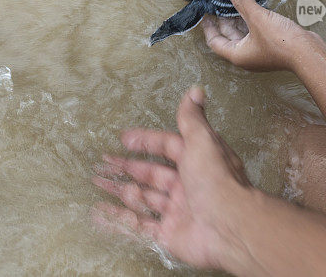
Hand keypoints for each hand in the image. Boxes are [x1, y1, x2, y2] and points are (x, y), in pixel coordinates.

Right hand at [91, 87, 254, 271]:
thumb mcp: (202, 140)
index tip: (124, 138)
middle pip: (152, 173)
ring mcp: (178, 211)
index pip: (168, 147)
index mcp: (197, 161)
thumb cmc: (217, 180)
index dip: (146, 141)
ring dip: (120, 189)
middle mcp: (188, 185)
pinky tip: (102, 214)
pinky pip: (140, 226)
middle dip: (127, 166)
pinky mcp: (169, 235)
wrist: (228, 225)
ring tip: (98, 181)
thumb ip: (193, 118)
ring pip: (144, 198)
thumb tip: (196, 91)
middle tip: (104, 161)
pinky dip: (120, 221)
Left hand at [202, 0, 312, 71]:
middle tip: (219, 2)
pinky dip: (251, 21)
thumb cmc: (281, 43)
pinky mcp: (271, 46)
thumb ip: (242, 3)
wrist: (308, 53)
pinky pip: (255, 32)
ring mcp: (259, 52)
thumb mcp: (257, 18)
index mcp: (237, 55)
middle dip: (223, 19)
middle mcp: (246, 56)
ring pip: (243, 34)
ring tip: (234, 2)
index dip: (208, 27)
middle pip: (228, 36)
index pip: (214, 42)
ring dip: (238, 19)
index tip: (205, 14)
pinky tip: (252, 8)